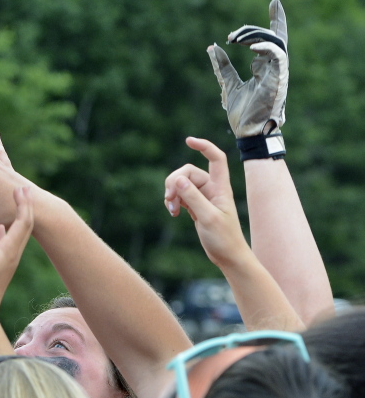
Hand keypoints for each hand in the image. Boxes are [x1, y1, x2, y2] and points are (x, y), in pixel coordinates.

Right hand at [0, 186, 34, 315]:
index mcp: (9, 249)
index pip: (23, 221)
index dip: (23, 203)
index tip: (20, 187)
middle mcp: (13, 253)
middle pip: (25, 224)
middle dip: (25, 206)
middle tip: (21, 188)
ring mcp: (8, 259)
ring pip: (17, 232)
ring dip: (16, 215)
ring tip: (11, 202)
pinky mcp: (0, 265)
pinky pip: (6, 242)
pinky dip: (5, 229)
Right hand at [164, 138, 247, 268]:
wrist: (228, 256)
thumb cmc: (224, 238)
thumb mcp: (207, 217)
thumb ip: (192, 197)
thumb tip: (177, 179)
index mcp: (221, 188)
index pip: (216, 159)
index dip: (204, 146)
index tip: (188, 141)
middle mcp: (212, 189)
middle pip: (188, 172)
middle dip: (174, 183)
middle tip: (170, 200)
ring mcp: (203, 197)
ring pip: (181, 184)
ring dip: (172, 194)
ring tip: (171, 210)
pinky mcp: (196, 207)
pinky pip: (180, 196)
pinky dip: (173, 202)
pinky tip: (173, 213)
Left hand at [208, 0, 287, 137]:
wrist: (248, 133)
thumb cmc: (242, 114)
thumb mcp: (228, 85)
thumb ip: (222, 67)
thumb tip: (212, 48)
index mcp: (265, 67)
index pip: (272, 38)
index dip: (276, 19)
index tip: (274, 2)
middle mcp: (274, 67)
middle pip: (272, 36)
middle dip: (252, 30)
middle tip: (231, 36)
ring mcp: (278, 72)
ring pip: (275, 41)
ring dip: (255, 35)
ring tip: (235, 39)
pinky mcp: (279, 78)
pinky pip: (278, 56)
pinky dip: (266, 47)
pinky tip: (250, 47)